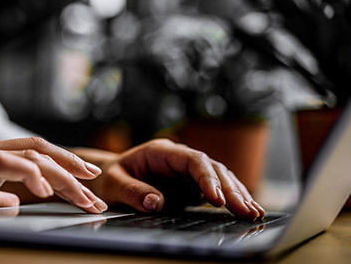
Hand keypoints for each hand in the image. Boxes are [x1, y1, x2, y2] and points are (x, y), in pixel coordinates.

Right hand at [0, 138, 106, 213]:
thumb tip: (15, 204)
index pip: (35, 152)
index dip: (64, 162)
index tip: (86, 178)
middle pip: (42, 153)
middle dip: (74, 171)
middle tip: (96, 191)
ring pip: (33, 157)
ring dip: (64, 178)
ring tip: (85, 198)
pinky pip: (9, 165)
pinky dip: (33, 176)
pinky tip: (48, 192)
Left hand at [78, 139, 264, 220]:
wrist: (110, 177)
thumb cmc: (110, 178)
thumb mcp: (114, 183)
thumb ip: (132, 191)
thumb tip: (155, 203)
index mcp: (162, 152)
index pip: (192, 160)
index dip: (207, 177)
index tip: (217, 198)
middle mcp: (179, 159)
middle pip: (212, 168)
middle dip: (230, 189)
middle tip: (246, 210)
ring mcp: (187, 171)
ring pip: (219, 177)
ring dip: (237, 193)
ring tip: (253, 212)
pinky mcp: (190, 185)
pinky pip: (215, 189)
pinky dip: (231, 199)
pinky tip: (245, 209)